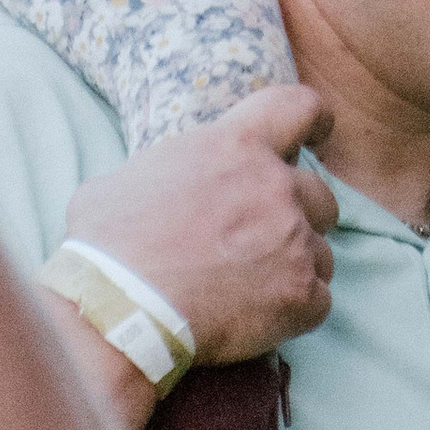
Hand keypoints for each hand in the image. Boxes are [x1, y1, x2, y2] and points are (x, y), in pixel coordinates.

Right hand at [64, 84, 338, 364]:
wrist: (118, 310)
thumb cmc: (108, 246)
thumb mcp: (127, 179)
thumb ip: (166, 172)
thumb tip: (159, 185)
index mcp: (235, 145)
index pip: (299, 108)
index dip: (316, 119)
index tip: (320, 133)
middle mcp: (274, 185)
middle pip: (319, 194)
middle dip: (298, 216)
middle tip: (261, 242)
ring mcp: (294, 240)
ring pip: (321, 252)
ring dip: (295, 267)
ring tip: (249, 291)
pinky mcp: (301, 294)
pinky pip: (318, 301)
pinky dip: (295, 312)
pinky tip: (258, 321)